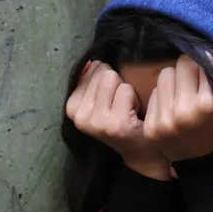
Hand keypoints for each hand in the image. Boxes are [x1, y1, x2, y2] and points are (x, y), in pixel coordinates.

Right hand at [66, 61, 170, 180]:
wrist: (140, 151)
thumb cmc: (121, 119)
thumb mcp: (98, 101)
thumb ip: (91, 80)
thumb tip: (91, 61)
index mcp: (72, 108)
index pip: (90, 69)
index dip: (106, 80)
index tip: (109, 100)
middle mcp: (80, 117)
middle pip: (102, 72)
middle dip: (116, 84)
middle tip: (120, 105)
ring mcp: (97, 122)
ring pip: (113, 78)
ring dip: (125, 90)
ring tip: (126, 108)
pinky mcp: (115, 124)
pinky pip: (126, 89)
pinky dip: (135, 98)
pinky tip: (133, 115)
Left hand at [143, 54, 212, 160]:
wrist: (206, 166)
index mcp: (208, 105)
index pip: (200, 61)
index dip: (206, 66)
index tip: (209, 77)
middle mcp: (183, 111)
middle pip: (180, 64)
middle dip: (189, 71)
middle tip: (196, 85)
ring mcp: (164, 121)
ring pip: (164, 75)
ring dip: (175, 82)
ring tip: (184, 96)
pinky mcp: (151, 127)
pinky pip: (154, 93)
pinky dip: (164, 98)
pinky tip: (173, 111)